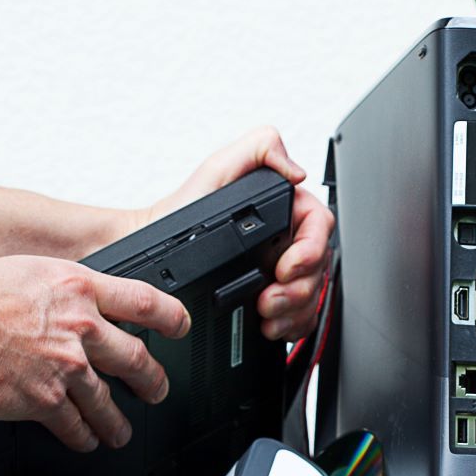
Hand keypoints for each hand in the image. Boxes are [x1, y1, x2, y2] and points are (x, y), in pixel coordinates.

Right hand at [0, 255, 189, 450]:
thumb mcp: (21, 271)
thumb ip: (51, 289)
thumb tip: (54, 300)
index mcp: (77, 288)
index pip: (143, 300)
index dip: (170, 316)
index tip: (180, 326)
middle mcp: (80, 327)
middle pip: (137, 358)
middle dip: (153, 379)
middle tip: (157, 389)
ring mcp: (67, 366)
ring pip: (108, 400)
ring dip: (118, 421)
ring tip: (121, 431)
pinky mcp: (45, 400)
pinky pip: (75, 424)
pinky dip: (83, 437)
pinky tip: (86, 441)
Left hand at [146, 126, 334, 340]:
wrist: (156, 255)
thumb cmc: (181, 214)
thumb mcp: (218, 169)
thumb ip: (261, 150)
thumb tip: (296, 172)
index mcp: (284, 208)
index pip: (319, 228)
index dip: (310, 251)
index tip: (284, 267)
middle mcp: (287, 239)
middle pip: (319, 267)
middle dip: (298, 288)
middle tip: (269, 297)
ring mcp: (282, 271)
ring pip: (312, 295)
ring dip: (294, 309)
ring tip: (265, 312)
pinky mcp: (274, 298)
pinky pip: (300, 316)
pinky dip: (290, 324)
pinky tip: (268, 323)